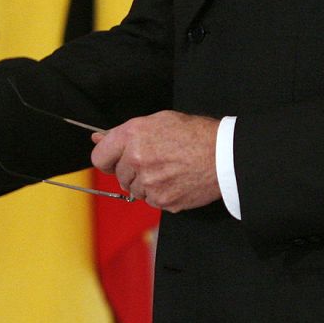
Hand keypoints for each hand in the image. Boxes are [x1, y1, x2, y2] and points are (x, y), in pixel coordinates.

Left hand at [90, 111, 219, 212]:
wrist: (225, 155)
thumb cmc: (195, 135)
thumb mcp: (158, 122)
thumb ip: (124, 133)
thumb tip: (98, 138)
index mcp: (133, 136)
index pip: (99, 158)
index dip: (108, 160)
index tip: (115, 161)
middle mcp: (137, 160)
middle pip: (119, 176)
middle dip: (132, 171)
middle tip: (155, 161)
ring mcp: (149, 183)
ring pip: (135, 190)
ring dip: (146, 184)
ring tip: (168, 170)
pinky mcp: (163, 200)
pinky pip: (152, 201)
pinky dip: (161, 194)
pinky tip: (175, 180)